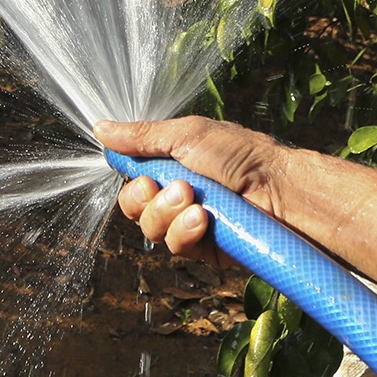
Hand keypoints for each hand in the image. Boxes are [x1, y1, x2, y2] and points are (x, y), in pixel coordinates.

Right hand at [94, 116, 293, 265]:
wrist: (277, 188)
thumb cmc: (239, 154)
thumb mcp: (186, 134)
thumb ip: (141, 136)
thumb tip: (99, 127)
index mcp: (172, 164)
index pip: (132, 178)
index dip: (131, 179)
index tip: (142, 173)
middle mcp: (177, 194)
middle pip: (134, 207)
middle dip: (145, 198)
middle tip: (174, 186)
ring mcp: (188, 222)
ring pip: (151, 229)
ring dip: (167, 213)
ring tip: (194, 200)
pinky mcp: (202, 248)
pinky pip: (175, 247)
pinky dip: (184, 232)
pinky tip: (202, 220)